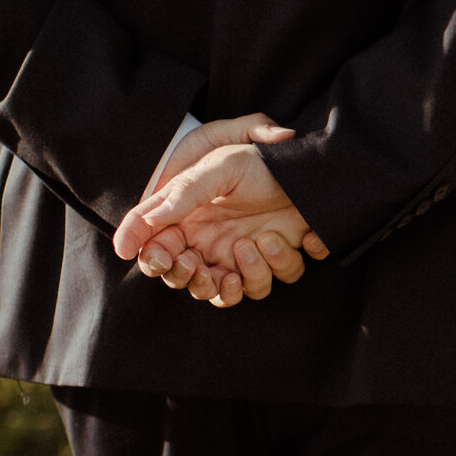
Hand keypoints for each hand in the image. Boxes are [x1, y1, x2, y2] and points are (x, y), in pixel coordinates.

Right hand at [114, 115, 331, 306]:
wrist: (306, 167)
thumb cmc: (258, 162)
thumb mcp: (218, 168)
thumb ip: (183, 193)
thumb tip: (149, 219)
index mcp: (189, 222)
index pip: (157, 252)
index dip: (153, 261)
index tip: (161, 259)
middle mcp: (212, 245)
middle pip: (190, 283)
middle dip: (193, 281)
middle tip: (200, 267)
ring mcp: (243, 257)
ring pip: (230, 293)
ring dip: (246, 274)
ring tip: (257, 241)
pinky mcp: (275, 261)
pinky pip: (271, 282)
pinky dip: (280, 264)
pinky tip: (285, 238)